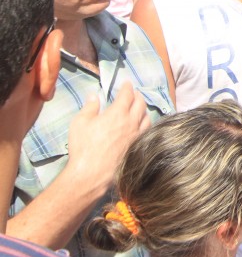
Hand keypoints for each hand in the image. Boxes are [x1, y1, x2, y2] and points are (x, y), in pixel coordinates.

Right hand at [65, 82, 150, 196]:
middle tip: (134, 93)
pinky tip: (142, 126)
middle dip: (138, 96)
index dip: (127, 87)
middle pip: (140, 104)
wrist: (91, 173)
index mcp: (117, 113)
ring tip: (140, 107)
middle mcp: (131, 122)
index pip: (127, 95)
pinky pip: (146, 131)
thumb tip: (94, 96)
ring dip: (144, 109)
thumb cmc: (83, 147)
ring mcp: (136, 135)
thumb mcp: (80, 122)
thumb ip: (89, 107)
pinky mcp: (137, 147)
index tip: (127, 83)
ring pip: (147, 117)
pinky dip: (145, 124)